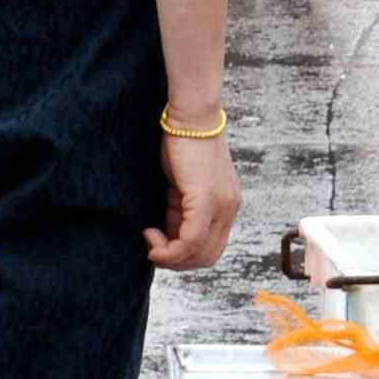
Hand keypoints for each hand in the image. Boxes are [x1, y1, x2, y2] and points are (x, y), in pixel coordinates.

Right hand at [147, 128, 240, 272]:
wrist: (190, 117)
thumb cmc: (182, 145)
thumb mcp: (182, 186)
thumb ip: (179, 211)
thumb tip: (166, 234)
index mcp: (226, 206)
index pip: (210, 249)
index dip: (182, 256)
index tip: (158, 241)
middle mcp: (229, 209)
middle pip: (206, 257)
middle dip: (175, 261)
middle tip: (152, 246)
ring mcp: (221, 206)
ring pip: (199, 253)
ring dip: (169, 255)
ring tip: (149, 237)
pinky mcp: (206, 200)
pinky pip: (190, 240)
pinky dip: (168, 247)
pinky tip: (150, 234)